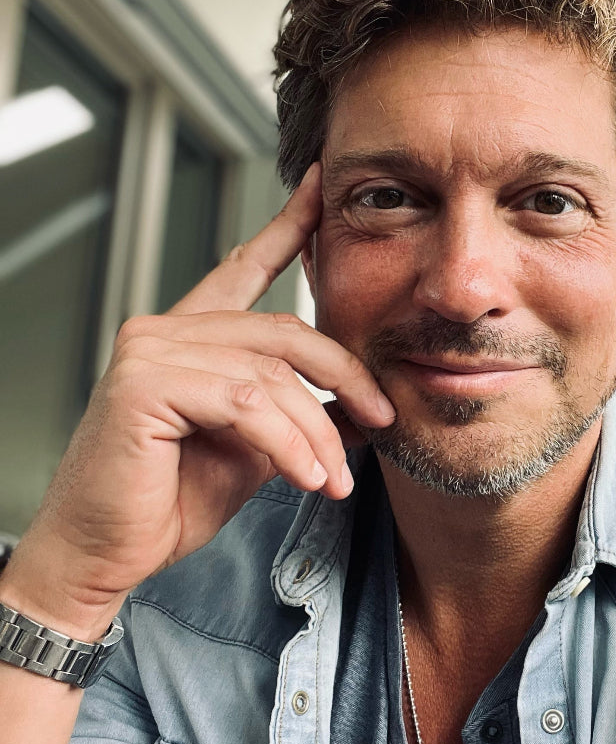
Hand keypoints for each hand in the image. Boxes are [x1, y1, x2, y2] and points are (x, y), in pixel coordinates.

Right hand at [0, 162, 393, 635]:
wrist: (104, 555)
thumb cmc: (166, 504)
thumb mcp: (253, 451)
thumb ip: (292, 413)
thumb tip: (355, 405)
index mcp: (189, 337)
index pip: (245, 267)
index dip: (289, 227)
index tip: (323, 189)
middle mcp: (165, 330)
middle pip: (284, 331)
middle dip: (344, 376)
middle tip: (382, 418)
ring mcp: (150, 350)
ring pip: (271, 375)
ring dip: (315, 433)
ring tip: (335, 480)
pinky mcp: (144, 383)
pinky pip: (245, 403)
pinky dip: (288, 445)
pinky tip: (307, 478)